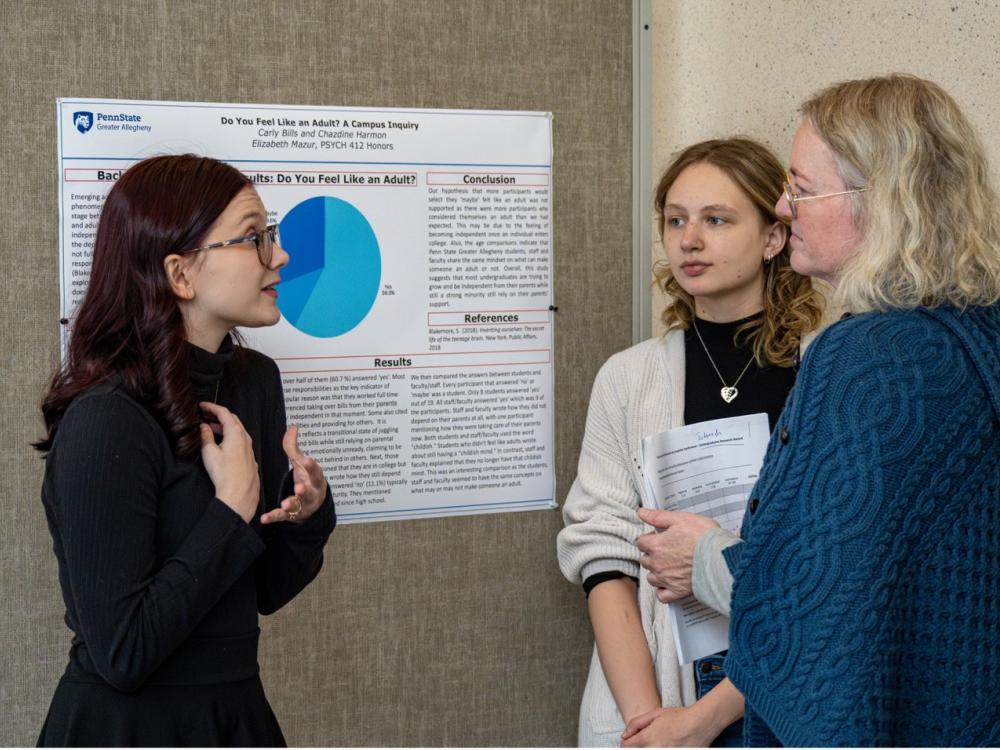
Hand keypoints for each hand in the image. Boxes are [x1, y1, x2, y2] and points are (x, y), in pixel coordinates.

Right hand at [199, 402, 259, 522]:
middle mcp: (245, 439)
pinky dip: (230, 437)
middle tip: (206, 414)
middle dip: (218, 415)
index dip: (212, 407)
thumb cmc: (226, 476)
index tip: (202, 406)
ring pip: (237, 431)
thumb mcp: (209, 453)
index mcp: (236, 433)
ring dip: (224, 427)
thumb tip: (203, 428)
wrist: (239, 496)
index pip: (224, 413)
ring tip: (211, 428)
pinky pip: (240, 442)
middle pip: (232, 420)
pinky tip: (222, 444)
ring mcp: (249, 449)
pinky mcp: (249, 458)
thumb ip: (206, 437)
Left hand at [260, 424, 328, 524]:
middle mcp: (311, 492)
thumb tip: (292, 427)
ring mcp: (302, 504)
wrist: (314, 503)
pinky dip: (274, 517)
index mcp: (314, 477)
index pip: (316, 471)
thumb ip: (294, 447)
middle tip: (300, 487)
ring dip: (292, 503)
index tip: (308, 460)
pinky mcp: (292, 514)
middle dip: (305, 489)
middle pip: (310, 490)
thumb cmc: (307, 479)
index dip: (312, 466)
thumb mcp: (302, 463)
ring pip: (298, 504)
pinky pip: (283, 516)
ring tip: (285, 503)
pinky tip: (264, 518)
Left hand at [621, 706, 714, 746]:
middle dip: (638, 746)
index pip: (625, 747)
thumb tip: (624, 735)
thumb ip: (636, 723)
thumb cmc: (679, 717)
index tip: (631, 739)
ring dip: (650, 748)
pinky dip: (660, 749)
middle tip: (647, 739)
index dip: (627, 742)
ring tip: (659, 741)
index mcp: (647, 739)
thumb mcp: (655, 714)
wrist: (700, 725)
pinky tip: (669, 744)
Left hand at [636, 509, 719, 602]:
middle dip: (652, 554)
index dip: (649, 538)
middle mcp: (657, 564)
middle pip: (644, 560)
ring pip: (651, 577)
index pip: (640, 542)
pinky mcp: (677, 592)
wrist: (721, 558)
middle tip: (666, 550)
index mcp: (656, 545)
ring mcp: (666, 579)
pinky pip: (661, 596)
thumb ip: (658, 516)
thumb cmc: (705, 538)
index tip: (658, 537)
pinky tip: (669, 584)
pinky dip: (663, 591)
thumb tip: (642, 512)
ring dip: (656, 572)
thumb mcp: (681, 519)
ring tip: (668, 566)